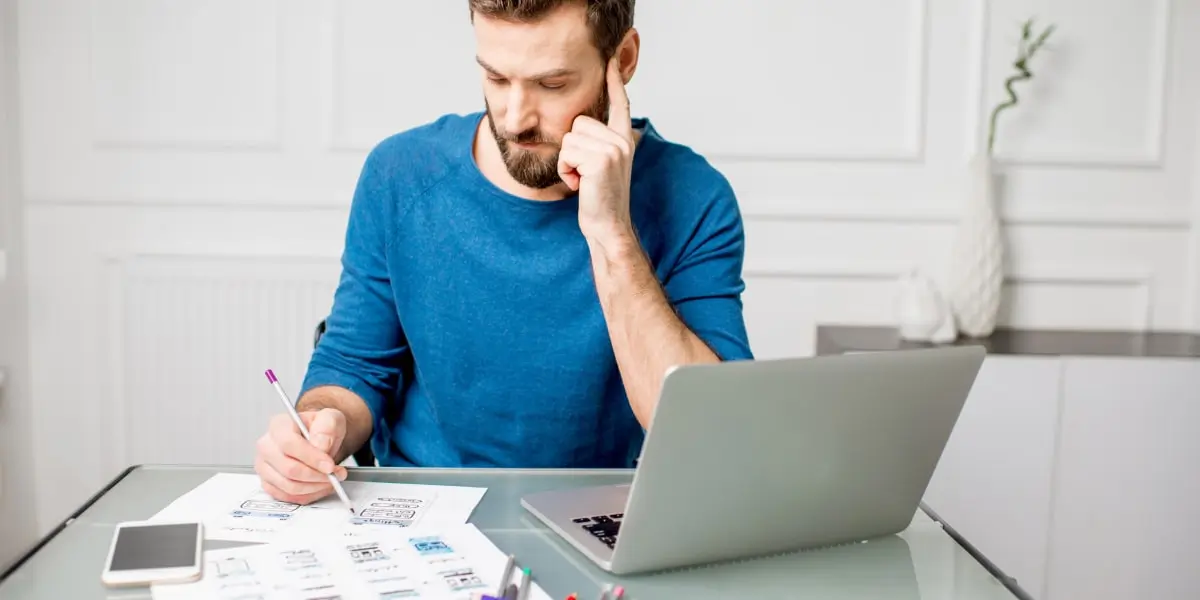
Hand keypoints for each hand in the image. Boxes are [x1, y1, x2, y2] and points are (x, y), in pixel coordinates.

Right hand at [254, 408, 347, 503]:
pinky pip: (288, 497)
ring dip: (315, 487)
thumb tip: (320, 444)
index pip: (289, 444)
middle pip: (289, 469)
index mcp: (279, 426)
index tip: (329, 465)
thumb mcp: (331, 419)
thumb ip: (326, 427)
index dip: (311, 458)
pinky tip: (320, 486)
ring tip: (331, 480)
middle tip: (335, 474)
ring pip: (289, 486)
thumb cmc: (321, 429)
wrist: (319, 440)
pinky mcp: (269, 484)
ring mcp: (265, 467)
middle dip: (317, 475)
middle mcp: (267, 446)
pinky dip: (308, 495)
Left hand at [558, 55, 635, 246]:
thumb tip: (580, 127)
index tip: (613, 56)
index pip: (620, 103)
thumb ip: (598, 143)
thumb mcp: (601, 165)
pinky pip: (566, 153)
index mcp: (623, 139)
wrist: (607, 225)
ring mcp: (614, 149)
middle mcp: (622, 140)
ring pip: (569, 138)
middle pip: (577, 123)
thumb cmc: (598, 198)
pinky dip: (566, 170)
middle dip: (571, 149)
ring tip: (583, 179)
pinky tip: (580, 184)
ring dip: (567, 162)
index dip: (614, 80)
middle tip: (584, 173)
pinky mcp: (601, 160)